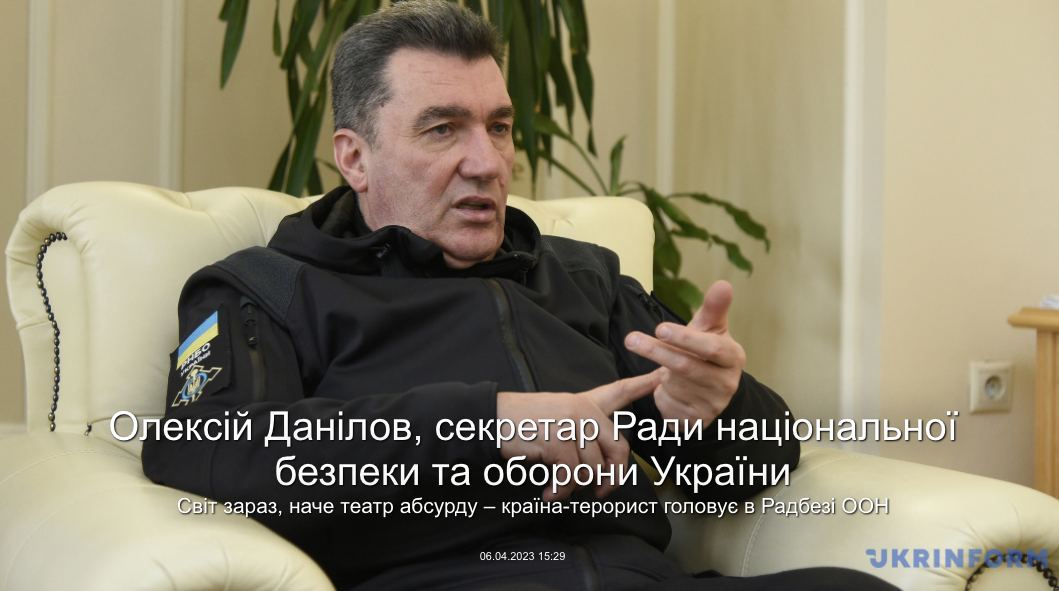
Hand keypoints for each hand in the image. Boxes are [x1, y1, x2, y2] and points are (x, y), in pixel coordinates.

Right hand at [496, 372, 659, 500]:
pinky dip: (561, 490)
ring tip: (559, 490)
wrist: (491, 420)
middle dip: (614, 476)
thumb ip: (582, 434)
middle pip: (618, 448)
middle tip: (601, 491)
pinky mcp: (558, 439)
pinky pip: (572, 474)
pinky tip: (550, 493)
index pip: (619, 391)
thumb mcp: (556, 418)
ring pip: (593, 466)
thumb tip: (600, 471)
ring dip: (576, 486)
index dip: (643, 384)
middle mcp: (582, 410)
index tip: (662, 375)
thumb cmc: (521, 424)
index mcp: (583, 402)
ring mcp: (571, 423)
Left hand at [624, 280, 745, 427]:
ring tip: (658, 366)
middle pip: (687, 367)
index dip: (685, 338)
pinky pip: (668, 404)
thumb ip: (714, 308)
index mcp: (732, 357)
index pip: (712, 347)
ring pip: (674, 385)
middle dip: (657, 352)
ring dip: (659, 373)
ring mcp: (712, 405)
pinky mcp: (696, 421)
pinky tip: (664, 387)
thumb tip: (723, 283)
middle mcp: (727, 383)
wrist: (710, 392)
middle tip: (631, 339)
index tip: (659, 328)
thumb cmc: (706, 353)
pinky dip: (660, 392)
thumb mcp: (710, 330)